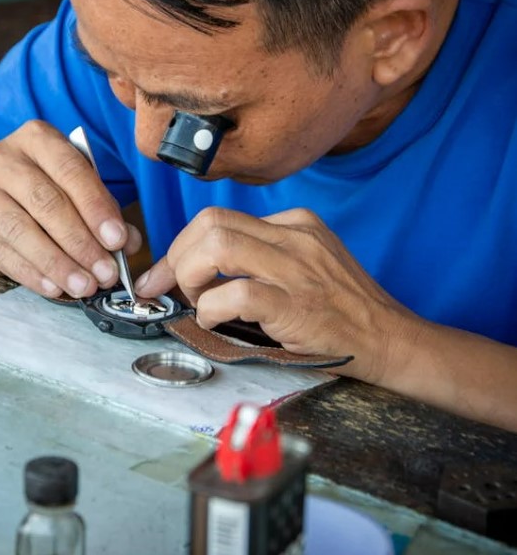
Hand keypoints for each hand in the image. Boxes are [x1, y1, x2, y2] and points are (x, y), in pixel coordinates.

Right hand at [0, 121, 141, 297]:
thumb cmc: (40, 191)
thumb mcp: (73, 188)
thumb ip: (102, 211)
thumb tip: (127, 243)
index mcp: (36, 138)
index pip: (71, 170)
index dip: (96, 207)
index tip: (118, 240)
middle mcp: (2, 158)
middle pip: (46, 202)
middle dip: (80, 241)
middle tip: (105, 272)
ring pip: (22, 230)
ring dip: (58, 263)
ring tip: (84, 286)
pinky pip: (3, 254)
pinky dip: (32, 274)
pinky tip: (54, 288)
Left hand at [134, 207, 416, 382]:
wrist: (392, 340)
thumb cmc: (341, 310)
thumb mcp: (306, 264)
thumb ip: (259, 258)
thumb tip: (195, 270)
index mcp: (294, 223)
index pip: (217, 218)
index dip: (182, 246)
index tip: (167, 273)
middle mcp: (294, 237)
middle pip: (209, 223)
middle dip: (175, 257)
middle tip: (169, 289)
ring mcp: (297, 268)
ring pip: (217, 247)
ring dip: (190, 277)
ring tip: (197, 302)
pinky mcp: (297, 304)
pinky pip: (237, 293)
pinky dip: (212, 308)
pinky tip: (215, 321)